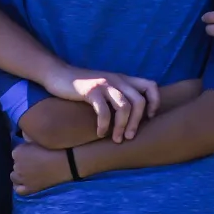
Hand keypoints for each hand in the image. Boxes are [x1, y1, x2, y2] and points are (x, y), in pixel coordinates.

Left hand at [12, 141, 72, 195]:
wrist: (64, 163)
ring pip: (14, 177)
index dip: (23, 154)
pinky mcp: (29, 188)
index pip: (15, 154)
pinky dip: (19, 187)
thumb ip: (28, 143)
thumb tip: (25, 144)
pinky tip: (24, 184)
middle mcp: (16, 165)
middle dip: (22, 164)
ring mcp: (22, 178)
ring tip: (29, 173)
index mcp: (17, 152)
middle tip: (33, 163)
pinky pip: (18, 190)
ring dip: (19, 174)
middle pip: (15, 165)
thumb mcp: (37, 140)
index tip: (31, 154)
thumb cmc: (53, 148)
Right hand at [39, 66, 156, 141]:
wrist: (59, 74)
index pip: (151, 86)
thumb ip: (118, 93)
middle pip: (138, 101)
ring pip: (124, 107)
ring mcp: (104, 84)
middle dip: (136, 123)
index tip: (148, 118)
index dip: (154, 102)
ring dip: (122, 127)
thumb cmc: (82, 85)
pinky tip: (100, 133)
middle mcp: (117, 80)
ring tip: (116, 139)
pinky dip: (104, 126)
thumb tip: (130, 115)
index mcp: (124, 79)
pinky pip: (104, 111)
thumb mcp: (105, 85)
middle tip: (129, 137)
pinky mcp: (91, 91)